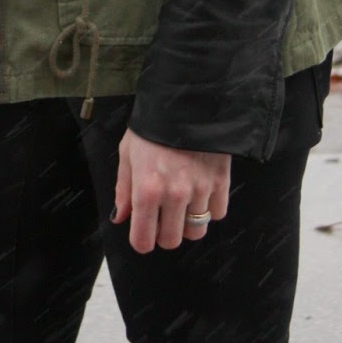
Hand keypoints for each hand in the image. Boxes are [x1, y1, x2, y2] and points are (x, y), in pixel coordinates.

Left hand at [113, 128, 230, 252]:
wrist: (185, 101)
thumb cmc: (151, 127)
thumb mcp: (128, 154)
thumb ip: (124, 189)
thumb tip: (121, 217)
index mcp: (147, 190)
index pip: (144, 241)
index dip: (142, 240)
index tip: (143, 233)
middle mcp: (174, 195)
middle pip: (172, 241)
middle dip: (165, 233)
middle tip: (163, 217)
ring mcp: (200, 190)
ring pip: (196, 231)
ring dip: (188, 222)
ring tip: (183, 203)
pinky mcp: (220, 182)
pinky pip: (218, 214)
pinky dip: (210, 208)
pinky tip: (200, 191)